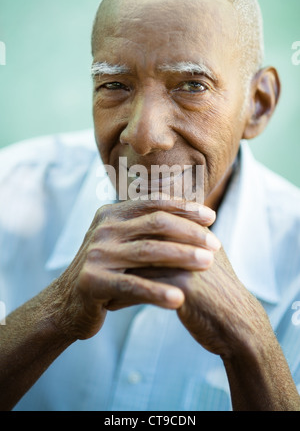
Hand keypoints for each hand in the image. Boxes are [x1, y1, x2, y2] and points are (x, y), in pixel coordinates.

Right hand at [57, 197, 219, 340]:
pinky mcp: (92, 281)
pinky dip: (157, 291)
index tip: (211, 217)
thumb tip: (191, 217)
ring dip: (182, 256)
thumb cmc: (107, 270)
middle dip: (190, 232)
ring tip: (208, 264)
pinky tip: (178, 299)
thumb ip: (146, 228)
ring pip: (148, 252)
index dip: (185, 208)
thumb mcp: (122, 242)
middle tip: (216, 244)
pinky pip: (132, 285)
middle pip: (156, 224)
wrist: (68, 302)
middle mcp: (103, 229)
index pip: (154, 204)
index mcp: (111, 214)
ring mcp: (96, 254)